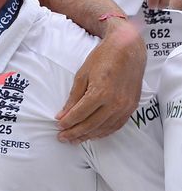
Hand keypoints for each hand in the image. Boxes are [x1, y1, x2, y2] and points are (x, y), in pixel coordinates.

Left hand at [56, 19, 144, 142]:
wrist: (127, 50)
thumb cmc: (103, 59)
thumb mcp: (82, 75)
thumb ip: (73, 97)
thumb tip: (62, 115)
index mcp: (101, 93)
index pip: (80, 114)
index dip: (68, 122)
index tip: (58, 126)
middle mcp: (115, 103)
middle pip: (91, 125)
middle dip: (75, 133)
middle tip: (62, 137)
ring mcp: (125, 107)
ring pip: (104, 128)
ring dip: (88, 136)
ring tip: (75, 139)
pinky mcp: (132, 107)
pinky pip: (116, 125)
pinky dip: (103, 132)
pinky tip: (93, 134)